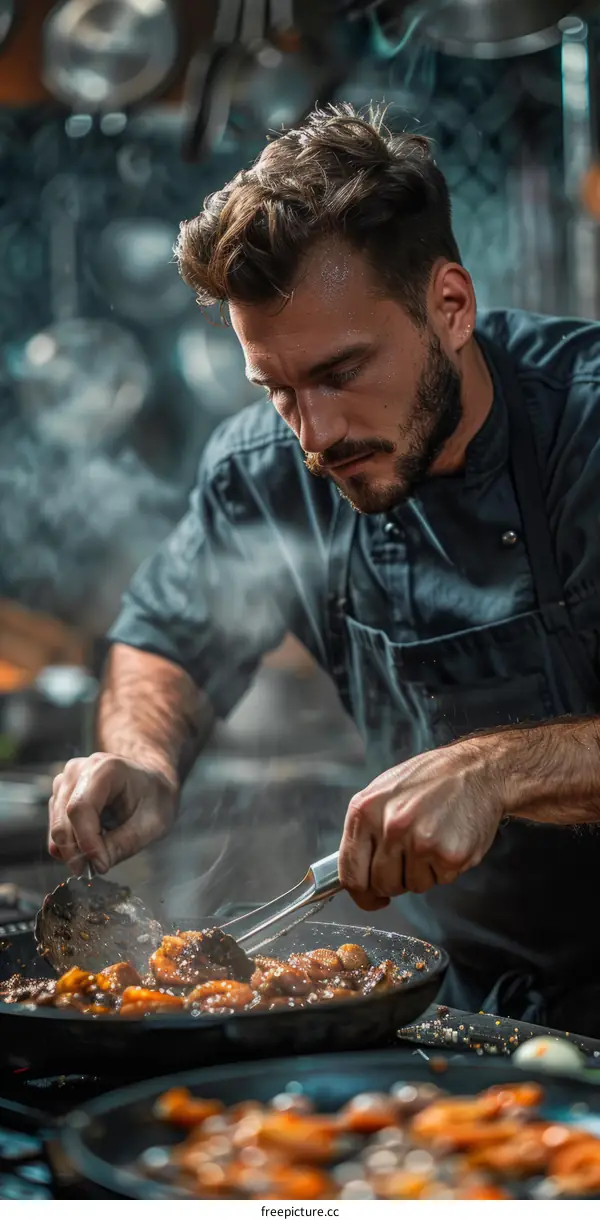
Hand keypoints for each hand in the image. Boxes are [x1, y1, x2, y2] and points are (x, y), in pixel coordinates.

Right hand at [48, 753, 178, 874]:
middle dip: (77, 852)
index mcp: (105, 769)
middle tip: (96, 870)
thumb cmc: (155, 796)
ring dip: (72, 850)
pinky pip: (56, 826)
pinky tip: (91, 845)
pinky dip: (70, 843)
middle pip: (63, 819)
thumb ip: (126, 842)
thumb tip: (98, 863)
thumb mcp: (153, 822)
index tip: (101, 865)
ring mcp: (65, 781)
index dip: (86, 842)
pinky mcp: (60, 795)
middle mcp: (78, 770)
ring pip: (56, 826)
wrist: (150, 782)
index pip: (80, 808)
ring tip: (98, 857)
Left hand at [339, 741, 504, 909]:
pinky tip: (448, 840)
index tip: (370, 898)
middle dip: (395, 880)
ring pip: (412, 886)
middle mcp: (390, 827)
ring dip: (422, 872)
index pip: (350, 873)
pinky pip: (440, 881)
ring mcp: (420, 842)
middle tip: (410, 859)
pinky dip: (445, 869)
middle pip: (381, 884)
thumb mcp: (383, 792)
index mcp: (365, 811)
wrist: (476, 770)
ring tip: (432, 840)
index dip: (361, 894)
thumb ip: (365, 830)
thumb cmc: (430, 780)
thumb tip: (355, 869)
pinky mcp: (449, 855)